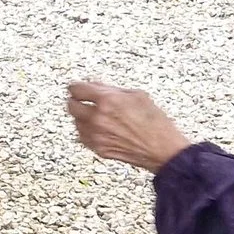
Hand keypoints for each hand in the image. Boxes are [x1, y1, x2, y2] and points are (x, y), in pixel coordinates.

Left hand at [65, 81, 194, 172]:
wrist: (162, 149)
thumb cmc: (155, 122)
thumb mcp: (137, 95)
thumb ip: (111, 89)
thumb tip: (95, 85)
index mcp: (107, 101)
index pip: (77, 89)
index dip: (76, 87)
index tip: (77, 88)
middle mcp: (98, 118)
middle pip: (71, 106)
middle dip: (76, 101)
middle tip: (82, 101)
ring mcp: (96, 135)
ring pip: (76, 122)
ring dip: (82, 117)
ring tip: (97, 116)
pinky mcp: (98, 148)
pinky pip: (83, 137)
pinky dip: (87, 131)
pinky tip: (99, 129)